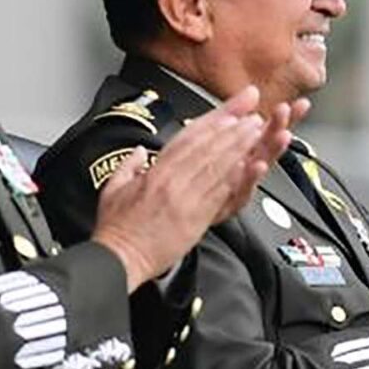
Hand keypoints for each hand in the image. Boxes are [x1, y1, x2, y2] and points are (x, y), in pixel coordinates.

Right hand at [91, 88, 275, 288]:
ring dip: (239, 146)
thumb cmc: (117, 228)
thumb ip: (128, 165)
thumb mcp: (112, 189)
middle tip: (251, 113)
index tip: (230, 109)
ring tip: (255, 131)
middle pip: (207, 147)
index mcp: (155, 173)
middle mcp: (173, 182)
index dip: (212, 120)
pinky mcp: (196, 219)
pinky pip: (219, 193)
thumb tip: (139, 152)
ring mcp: (186, 199)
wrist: (119, 258)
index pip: (188, 138)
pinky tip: (249, 165)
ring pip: (217, 166)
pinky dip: (236, 177)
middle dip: (232, 127)